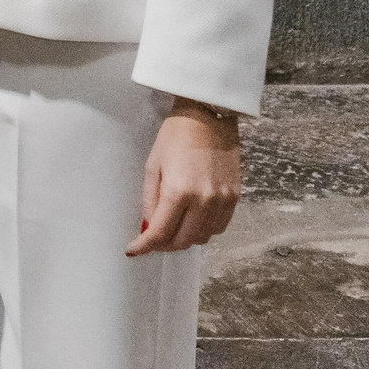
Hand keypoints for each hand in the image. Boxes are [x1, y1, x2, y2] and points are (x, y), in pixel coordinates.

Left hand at [128, 103, 242, 255]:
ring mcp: (222, 201)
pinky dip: (204, 230)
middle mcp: (203, 201)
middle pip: (183, 241)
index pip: (160, 233)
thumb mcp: (153, 166)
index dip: (144, 246)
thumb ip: (150, 200)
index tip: (133, 250)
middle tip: (152, 239)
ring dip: (185, 238)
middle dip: (164, 245)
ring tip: (172, 227)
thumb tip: (147, 227)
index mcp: (178, 191)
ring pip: (203, 238)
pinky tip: (193, 219)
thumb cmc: (175, 137)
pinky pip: (219, 227)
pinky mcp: (235, 198)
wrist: (208, 117)